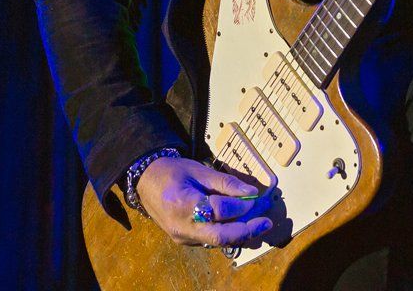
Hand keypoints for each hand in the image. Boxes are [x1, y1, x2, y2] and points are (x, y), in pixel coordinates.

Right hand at [136, 156, 273, 247]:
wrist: (146, 182)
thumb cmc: (173, 172)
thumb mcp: (199, 170)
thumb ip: (225, 183)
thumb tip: (251, 193)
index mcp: (183, 205)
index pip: (218, 211)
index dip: (240, 206)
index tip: (256, 197)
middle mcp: (181, 227)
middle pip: (219, 236)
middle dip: (246, 230)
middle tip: (266, 222)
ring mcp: (182, 237)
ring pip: (217, 241)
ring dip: (240, 232)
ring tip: (259, 221)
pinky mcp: (185, 241)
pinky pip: (211, 240)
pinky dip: (228, 233)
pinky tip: (241, 224)